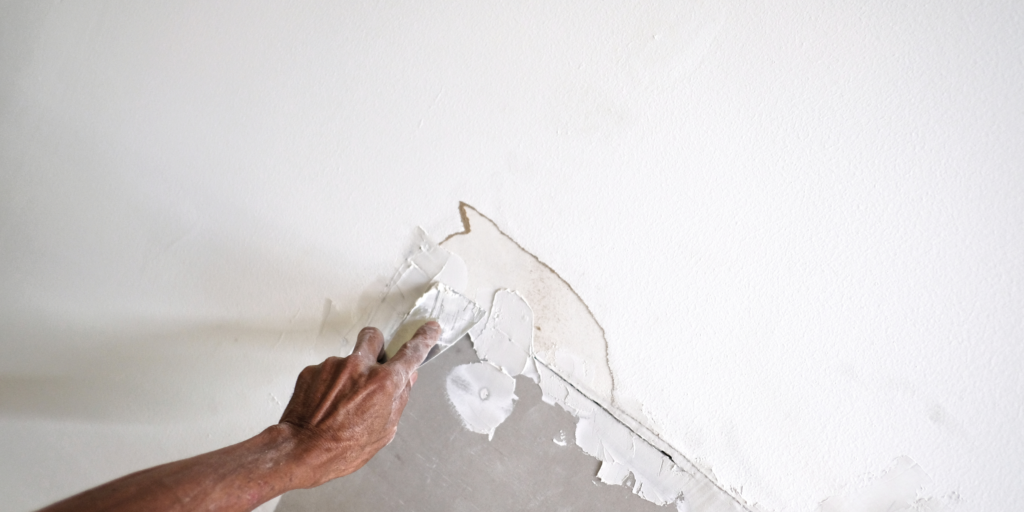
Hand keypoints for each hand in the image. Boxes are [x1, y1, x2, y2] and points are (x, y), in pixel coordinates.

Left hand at [278, 321, 440, 487]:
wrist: (300, 450)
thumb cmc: (342, 448)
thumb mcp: (384, 430)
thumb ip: (399, 399)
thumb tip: (407, 380)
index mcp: (384, 383)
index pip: (412, 352)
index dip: (424, 339)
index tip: (430, 329)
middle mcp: (359, 367)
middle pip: (374, 336)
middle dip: (377, 346)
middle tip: (372, 366)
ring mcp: (333, 365)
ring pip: (348, 359)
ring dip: (349, 374)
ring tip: (341, 404)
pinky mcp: (313, 369)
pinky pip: (327, 371)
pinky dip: (329, 384)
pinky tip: (325, 405)